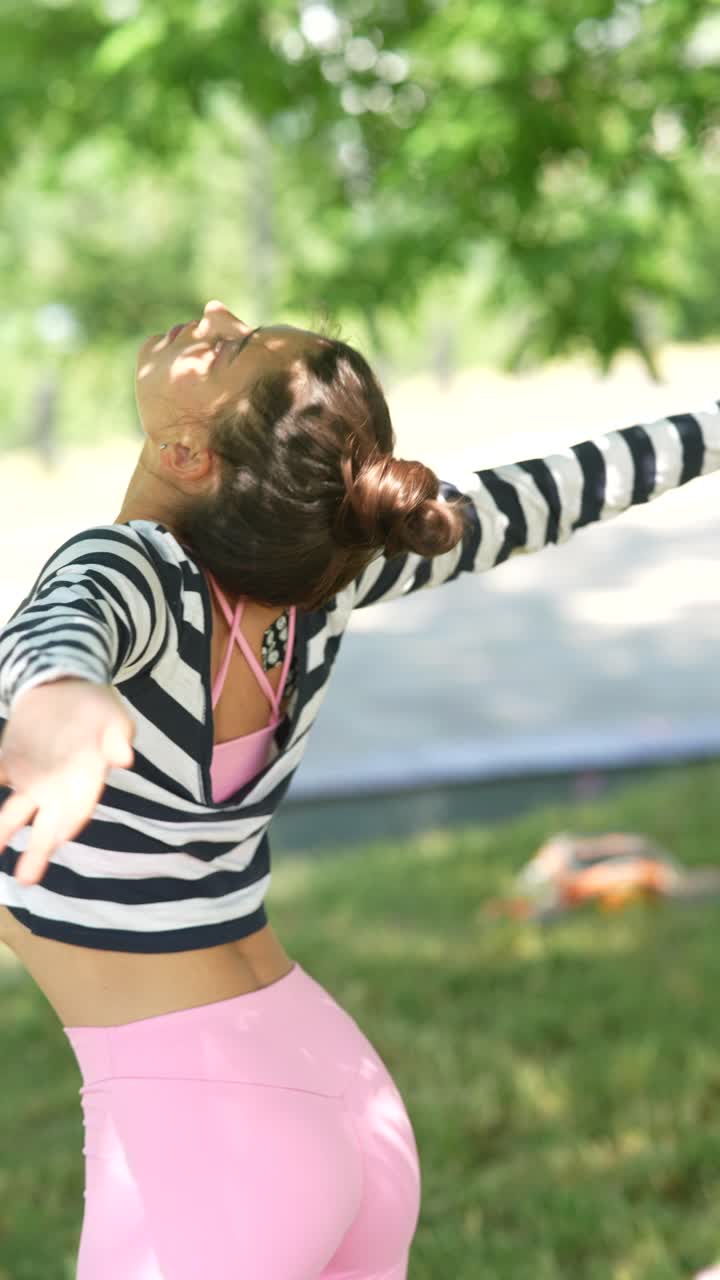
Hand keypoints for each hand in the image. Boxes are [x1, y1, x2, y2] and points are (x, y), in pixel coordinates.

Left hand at [0, 678, 135, 885]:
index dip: (69, 823)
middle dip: (37, 852)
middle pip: (46, 826)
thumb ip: (118, 736)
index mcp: (85, 782)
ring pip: (14, 812)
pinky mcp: (7, 762)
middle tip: (26, 879)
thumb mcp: (113, 716)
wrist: (63, 688)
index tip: (60, 837)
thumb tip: (125, 759)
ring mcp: (28, 778)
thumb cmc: (96, 707)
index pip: (78, 809)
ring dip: (3, 831)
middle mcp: (56, 788)